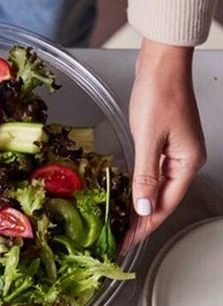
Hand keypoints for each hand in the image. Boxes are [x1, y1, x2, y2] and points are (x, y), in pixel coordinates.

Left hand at [128, 39, 205, 238]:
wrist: (161, 64)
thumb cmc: (159, 94)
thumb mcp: (148, 139)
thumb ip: (145, 176)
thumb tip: (143, 208)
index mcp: (188, 162)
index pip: (165, 205)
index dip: (146, 226)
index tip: (127, 241)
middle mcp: (185, 160)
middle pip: (161, 200)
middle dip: (141, 221)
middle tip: (119, 238)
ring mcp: (175, 153)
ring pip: (156, 189)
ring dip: (139, 207)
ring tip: (119, 224)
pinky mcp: (163, 144)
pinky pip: (151, 175)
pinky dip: (139, 188)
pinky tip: (126, 197)